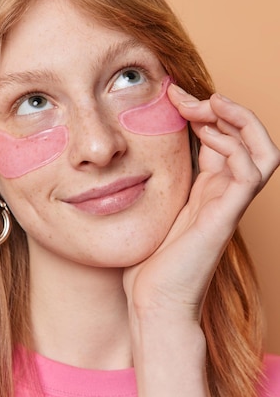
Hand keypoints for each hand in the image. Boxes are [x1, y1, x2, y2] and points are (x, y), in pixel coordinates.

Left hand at [123, 85, 279, 322]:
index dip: (204, 111)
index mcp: (207, 189)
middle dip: (223, 109)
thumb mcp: (151, 206)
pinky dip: (237, 145)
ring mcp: (229, 205)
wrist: (152, 302)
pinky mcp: (225, 217)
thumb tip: (133, 149)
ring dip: (238, 119)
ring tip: (206, 104)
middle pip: (249, 139)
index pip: (222, 138)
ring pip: (263, 151)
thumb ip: (154, 180)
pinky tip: (208, 134)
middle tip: (186, 98)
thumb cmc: (148, 260)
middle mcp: (224, 193)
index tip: (173, 94)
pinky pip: (251, 173)